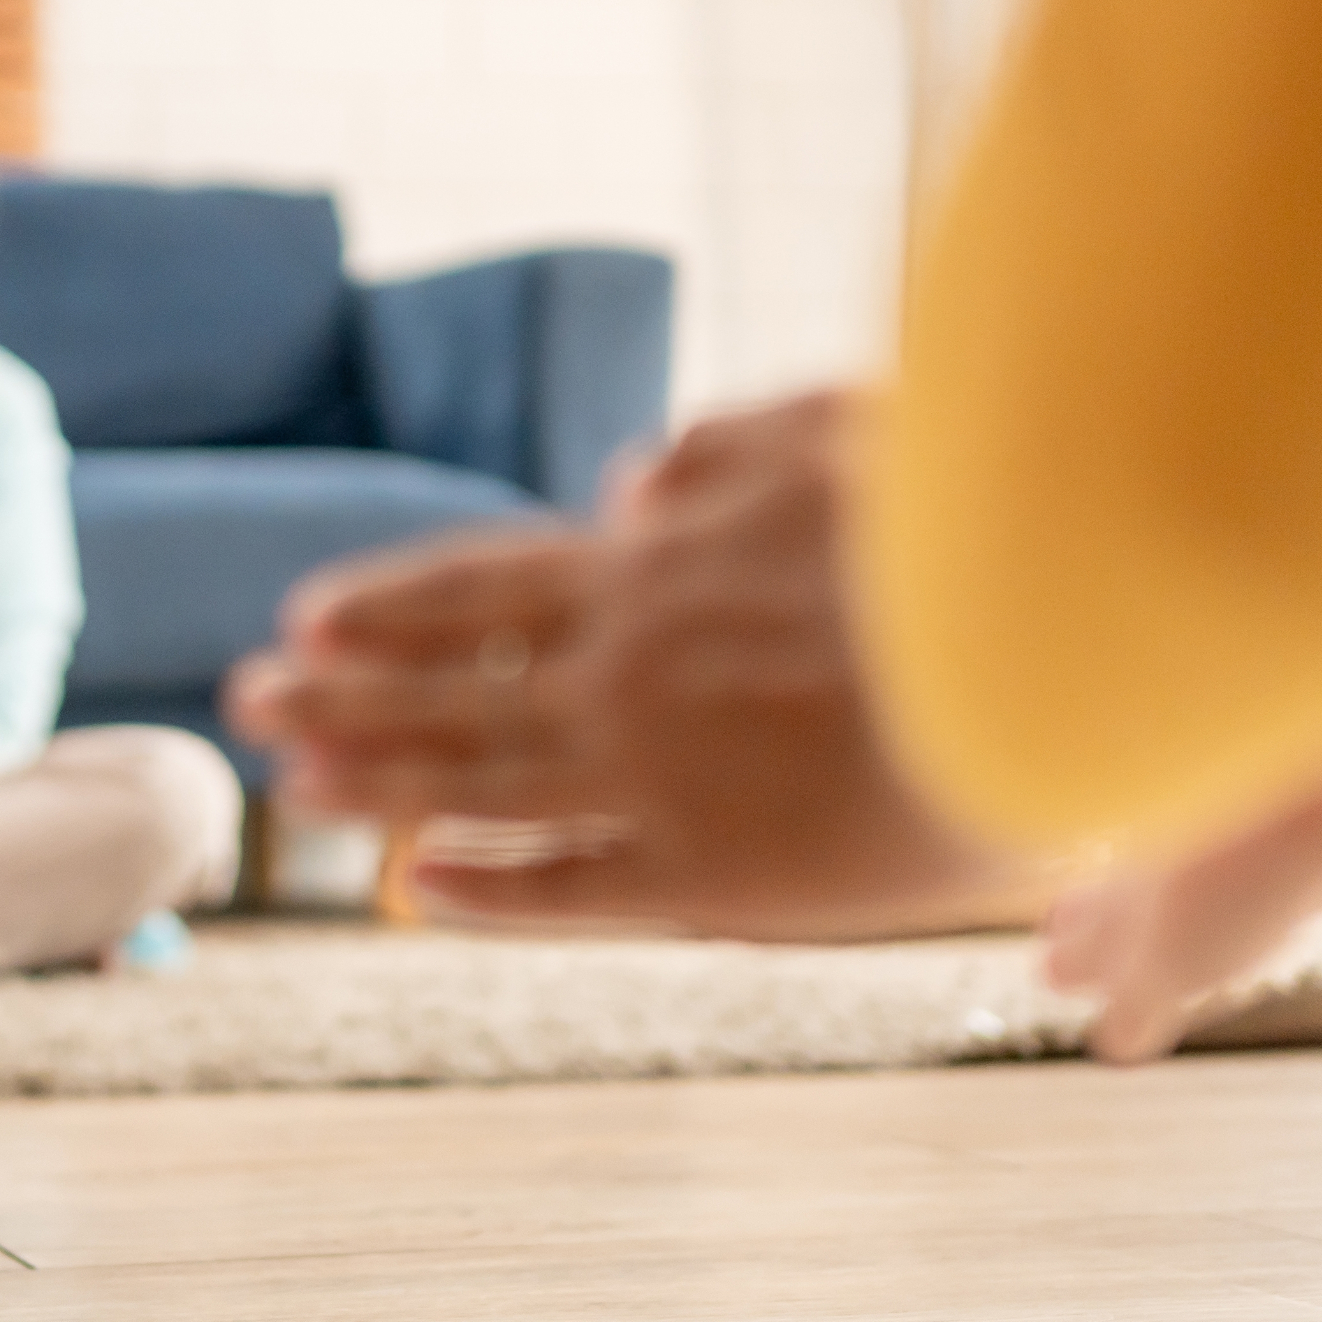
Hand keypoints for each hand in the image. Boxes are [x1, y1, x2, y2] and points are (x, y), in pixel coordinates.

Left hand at [224, 393, 1032, 940]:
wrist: (1073, 647)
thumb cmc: (985, 526)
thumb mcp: (842, 431)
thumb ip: (724, 454)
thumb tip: (623, 480)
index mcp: (659, 563)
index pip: (483, 583)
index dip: (389, 604)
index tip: (308, 615)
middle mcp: (632, 667)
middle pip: (445, 685)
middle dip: (338, 696)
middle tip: (247, 704)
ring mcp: (661, 774)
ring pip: (476, 785)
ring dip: (373, 787)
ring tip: (288, 792)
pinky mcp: (718, 874)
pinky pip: (570, 887)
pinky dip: (487, 886)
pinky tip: (420, 889)